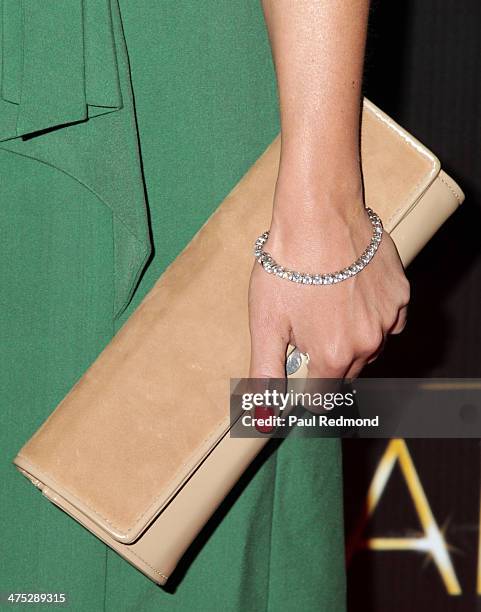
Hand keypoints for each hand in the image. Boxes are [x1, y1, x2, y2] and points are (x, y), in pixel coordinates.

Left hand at [248, 188, 409, 379]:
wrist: (319, 216)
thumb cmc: (289, 267)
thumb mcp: (265, 324)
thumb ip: (265, 374)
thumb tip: (260, 415)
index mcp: (334, 356)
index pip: (323, 397)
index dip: (307, 388)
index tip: (300, 370)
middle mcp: (367, 343)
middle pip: (347, 373)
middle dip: (327, 359)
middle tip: (308, 327)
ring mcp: (389, 318)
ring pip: (369, 347)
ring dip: (350, 338)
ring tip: (328, 305)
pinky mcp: (401, 294)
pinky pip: (389, 319)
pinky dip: (371, 315)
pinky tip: (352, 294)